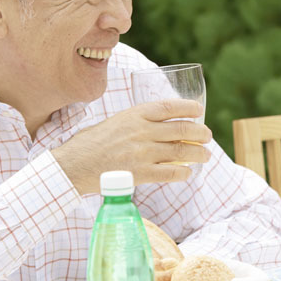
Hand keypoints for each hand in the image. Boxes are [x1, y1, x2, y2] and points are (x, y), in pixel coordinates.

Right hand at [52, 99, 212, 194]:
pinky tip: (187, 173)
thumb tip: (156, 125)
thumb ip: (135, 121)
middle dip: (200, 133)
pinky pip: (170, 173)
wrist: (73, 165)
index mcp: (134, 115)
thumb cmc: (90, 143)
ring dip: (198, 154)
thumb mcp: (114, 121)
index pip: (170, 107)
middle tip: (207, 136)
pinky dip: (183, 173)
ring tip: (205, 156)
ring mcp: (142, 153)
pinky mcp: (140, 173)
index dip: (189, 108)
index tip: (199, 110)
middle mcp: (142, 131)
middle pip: (182, 129)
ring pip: (181, 151)